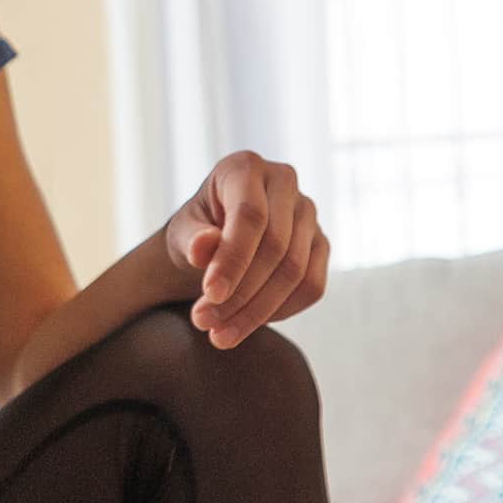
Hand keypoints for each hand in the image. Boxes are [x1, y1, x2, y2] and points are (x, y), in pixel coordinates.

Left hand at [162, 152, 328, 346]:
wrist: (214, 245)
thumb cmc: (195, 233)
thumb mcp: (181, 234)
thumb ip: (190, 239)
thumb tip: (204, 248)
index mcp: (245, 168)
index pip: (250, 215)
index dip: (233, 259)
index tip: (210, 295)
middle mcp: (284, 182)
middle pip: (276, 247)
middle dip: (240, 293)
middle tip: (204, 323)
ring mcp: (308, 213)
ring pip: (296, 271)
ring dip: (257, 311)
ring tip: (219, 334)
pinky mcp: (321, 245)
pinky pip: (312, 287)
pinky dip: (280, 312)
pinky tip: (247, 324)